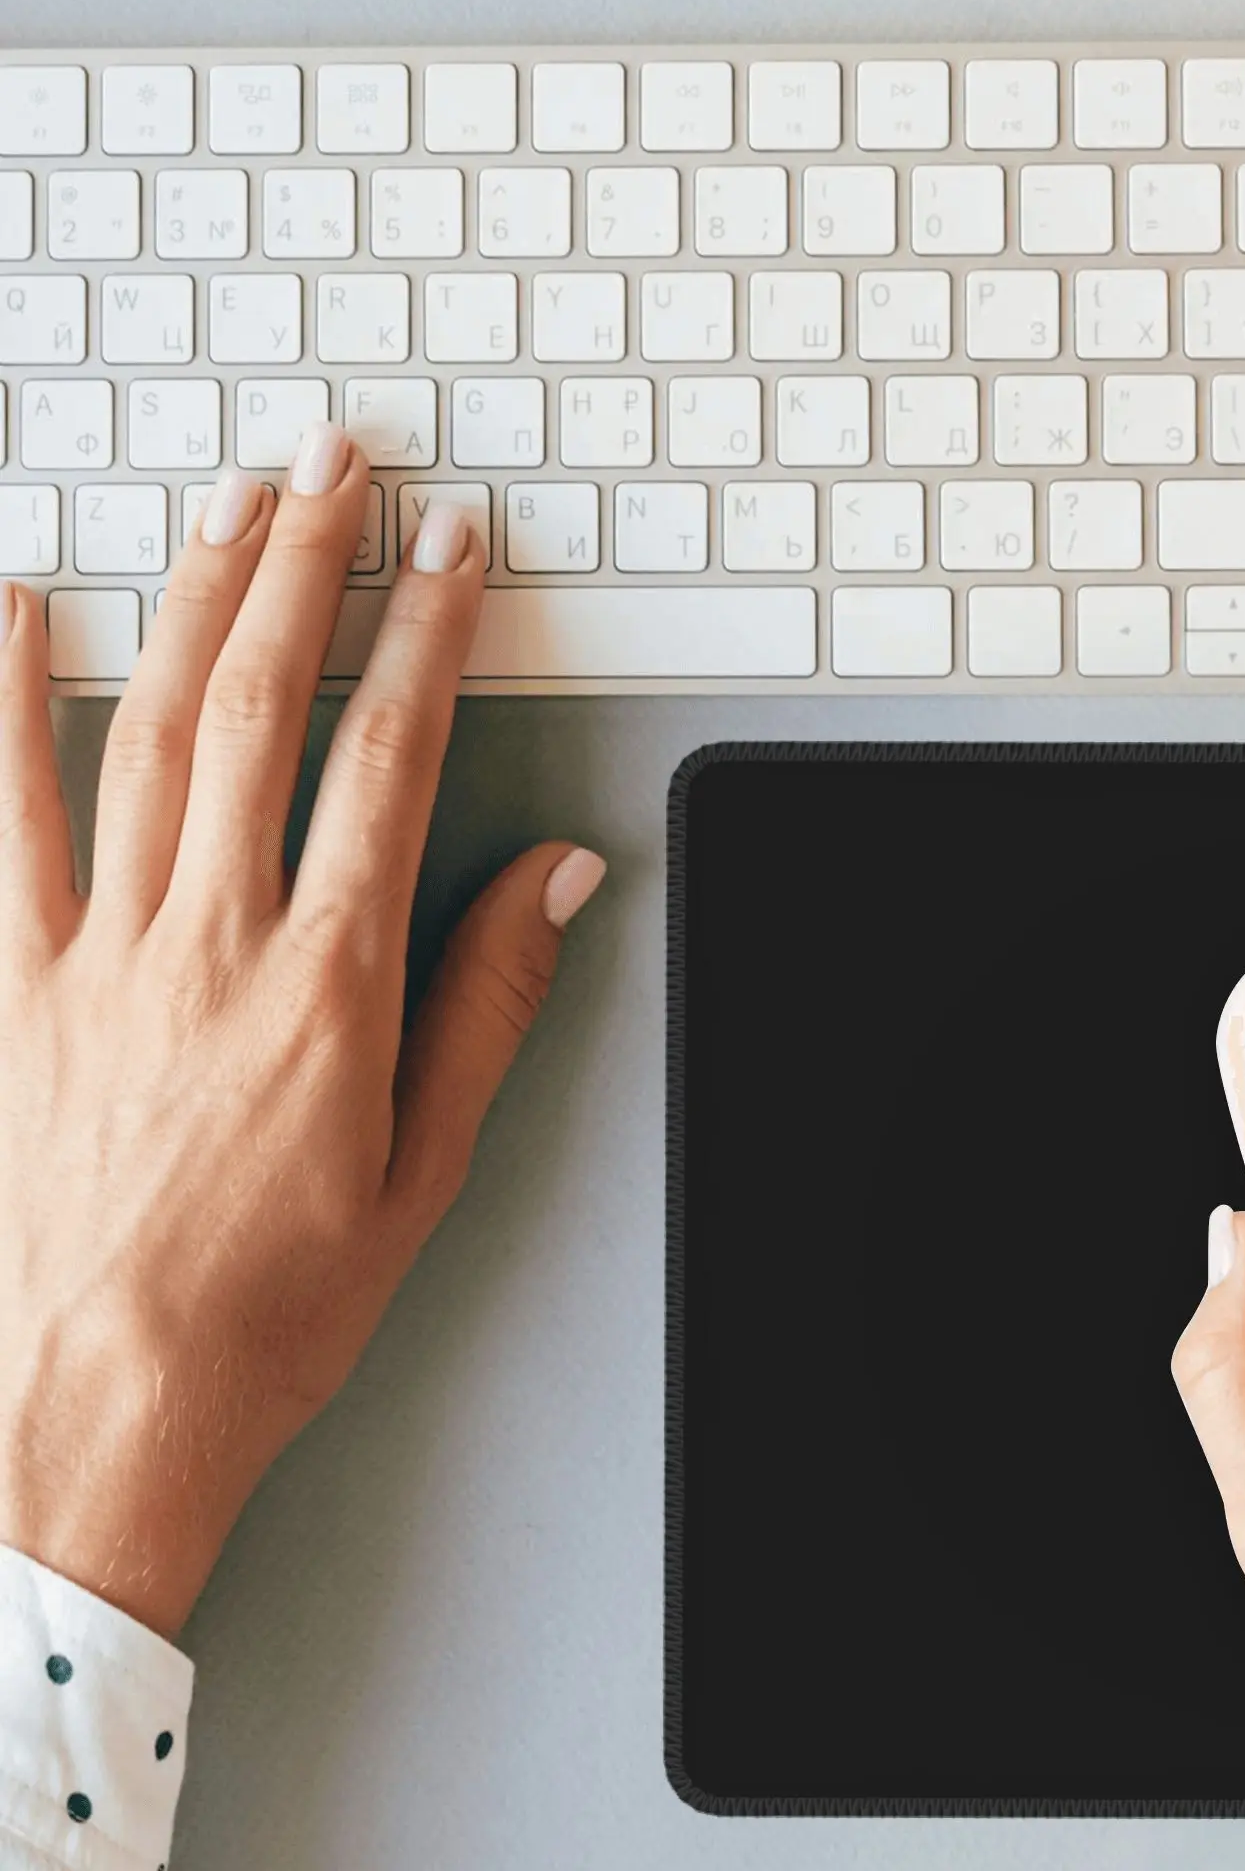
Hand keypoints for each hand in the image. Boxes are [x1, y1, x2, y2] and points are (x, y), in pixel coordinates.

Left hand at [0, 427, 603, 1638]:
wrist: (95, 1409)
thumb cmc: (271, 1302)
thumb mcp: (425, 1163)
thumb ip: (489, 998)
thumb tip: (557, 877)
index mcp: (327, 984)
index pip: (392, 760)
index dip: (429, 636)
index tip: (452, 550)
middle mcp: (210, 942)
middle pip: (262, 710)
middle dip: (308, 568)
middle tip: (338, 466)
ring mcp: (98, 953)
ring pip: (146, 735)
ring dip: (194, 604)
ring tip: (230, 506)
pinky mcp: (13, 986)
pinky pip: (1, 820)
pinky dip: (1, 705)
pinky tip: (15, 615)